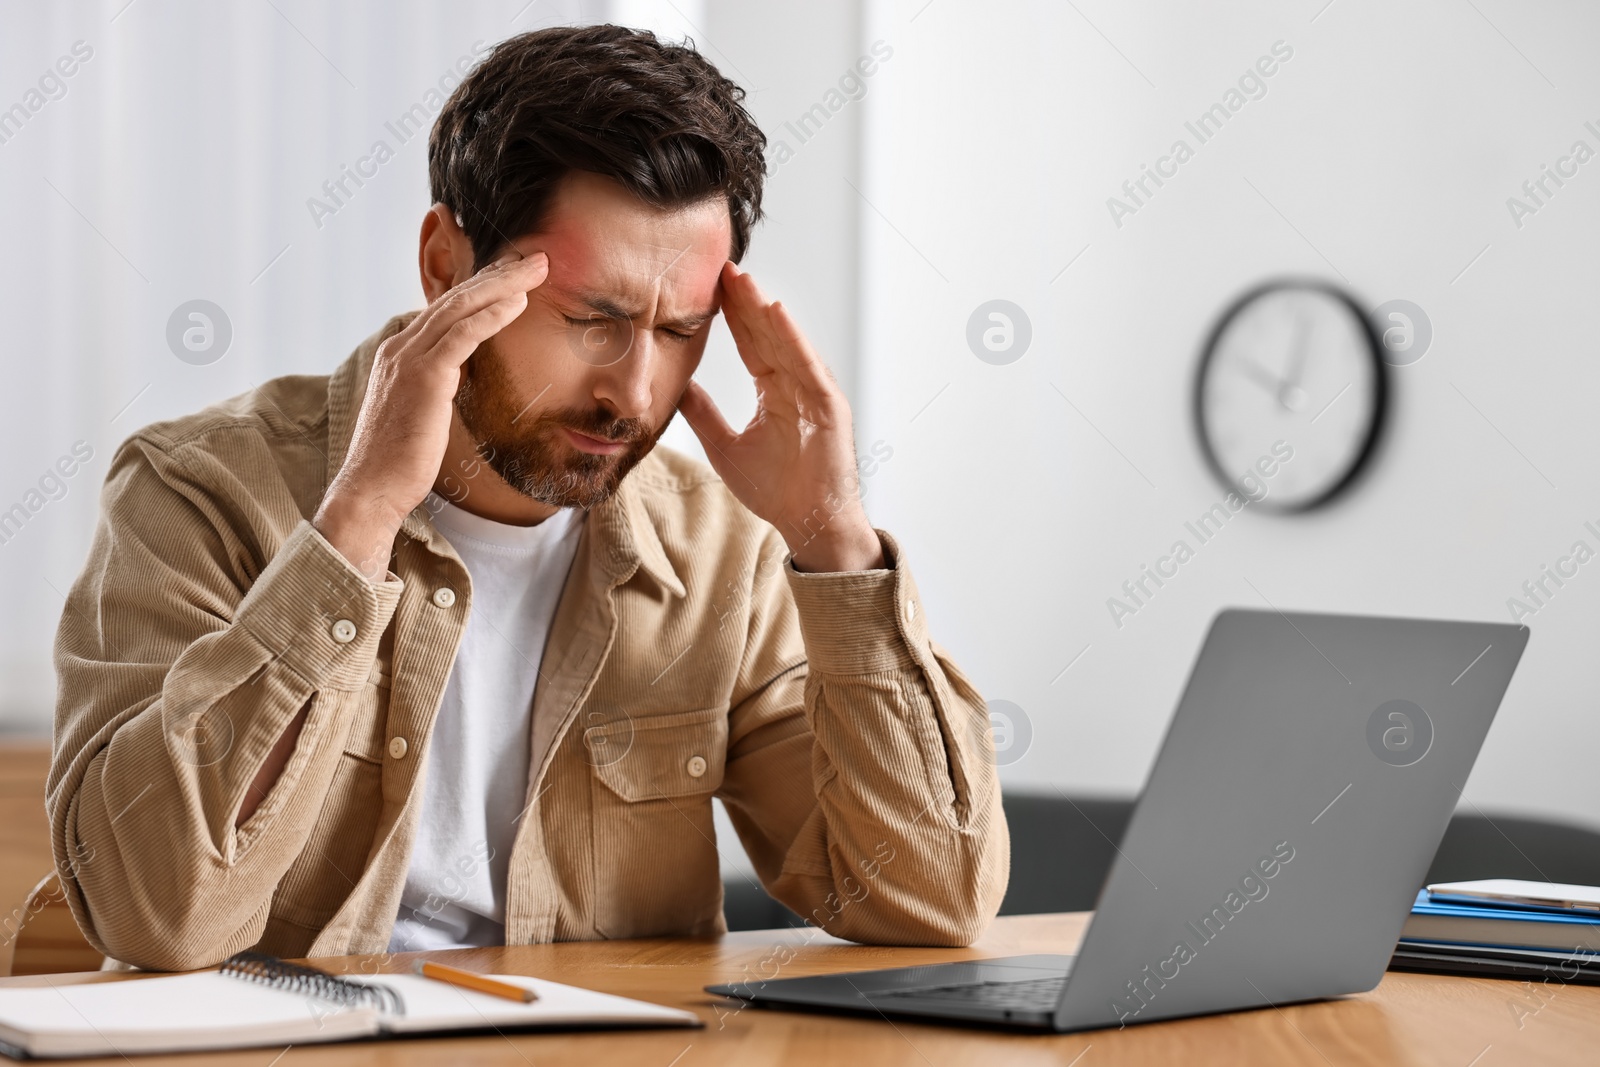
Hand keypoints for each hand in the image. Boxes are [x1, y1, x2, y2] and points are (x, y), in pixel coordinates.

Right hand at [313, 252, 549, 578]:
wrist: (372, 488)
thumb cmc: (399, 461)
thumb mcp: (420, 412)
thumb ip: (437, 386)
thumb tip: (460, 378)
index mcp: (400, 353)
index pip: (447, 309)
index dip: (483, 288)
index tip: (516, 275)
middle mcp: (401, 347)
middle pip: (456, 298)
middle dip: (499, 275)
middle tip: (536, 258)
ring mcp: (409, 359)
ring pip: (461, 308)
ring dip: (503, 285)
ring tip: (537, 269)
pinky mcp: (424, 378)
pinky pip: (462, 336)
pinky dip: (491, 315)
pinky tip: (518, 302)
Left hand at [679, 262, 884, 572]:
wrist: (808, 521)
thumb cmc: (776, 490)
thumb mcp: (724, 446)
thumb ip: (703, 414)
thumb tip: (677, 387)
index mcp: (774, 391)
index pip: (749, 344)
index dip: (731, 315)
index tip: (710, 285)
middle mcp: (795, 385)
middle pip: (766, 334)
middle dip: (745, 301)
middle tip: (722, 266)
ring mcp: (813, 392)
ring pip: (785, 342)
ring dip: (764, 309)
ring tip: (742, 279)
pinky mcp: (828, 405)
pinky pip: (807, 365)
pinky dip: (792, 338)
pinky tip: (775, 312)